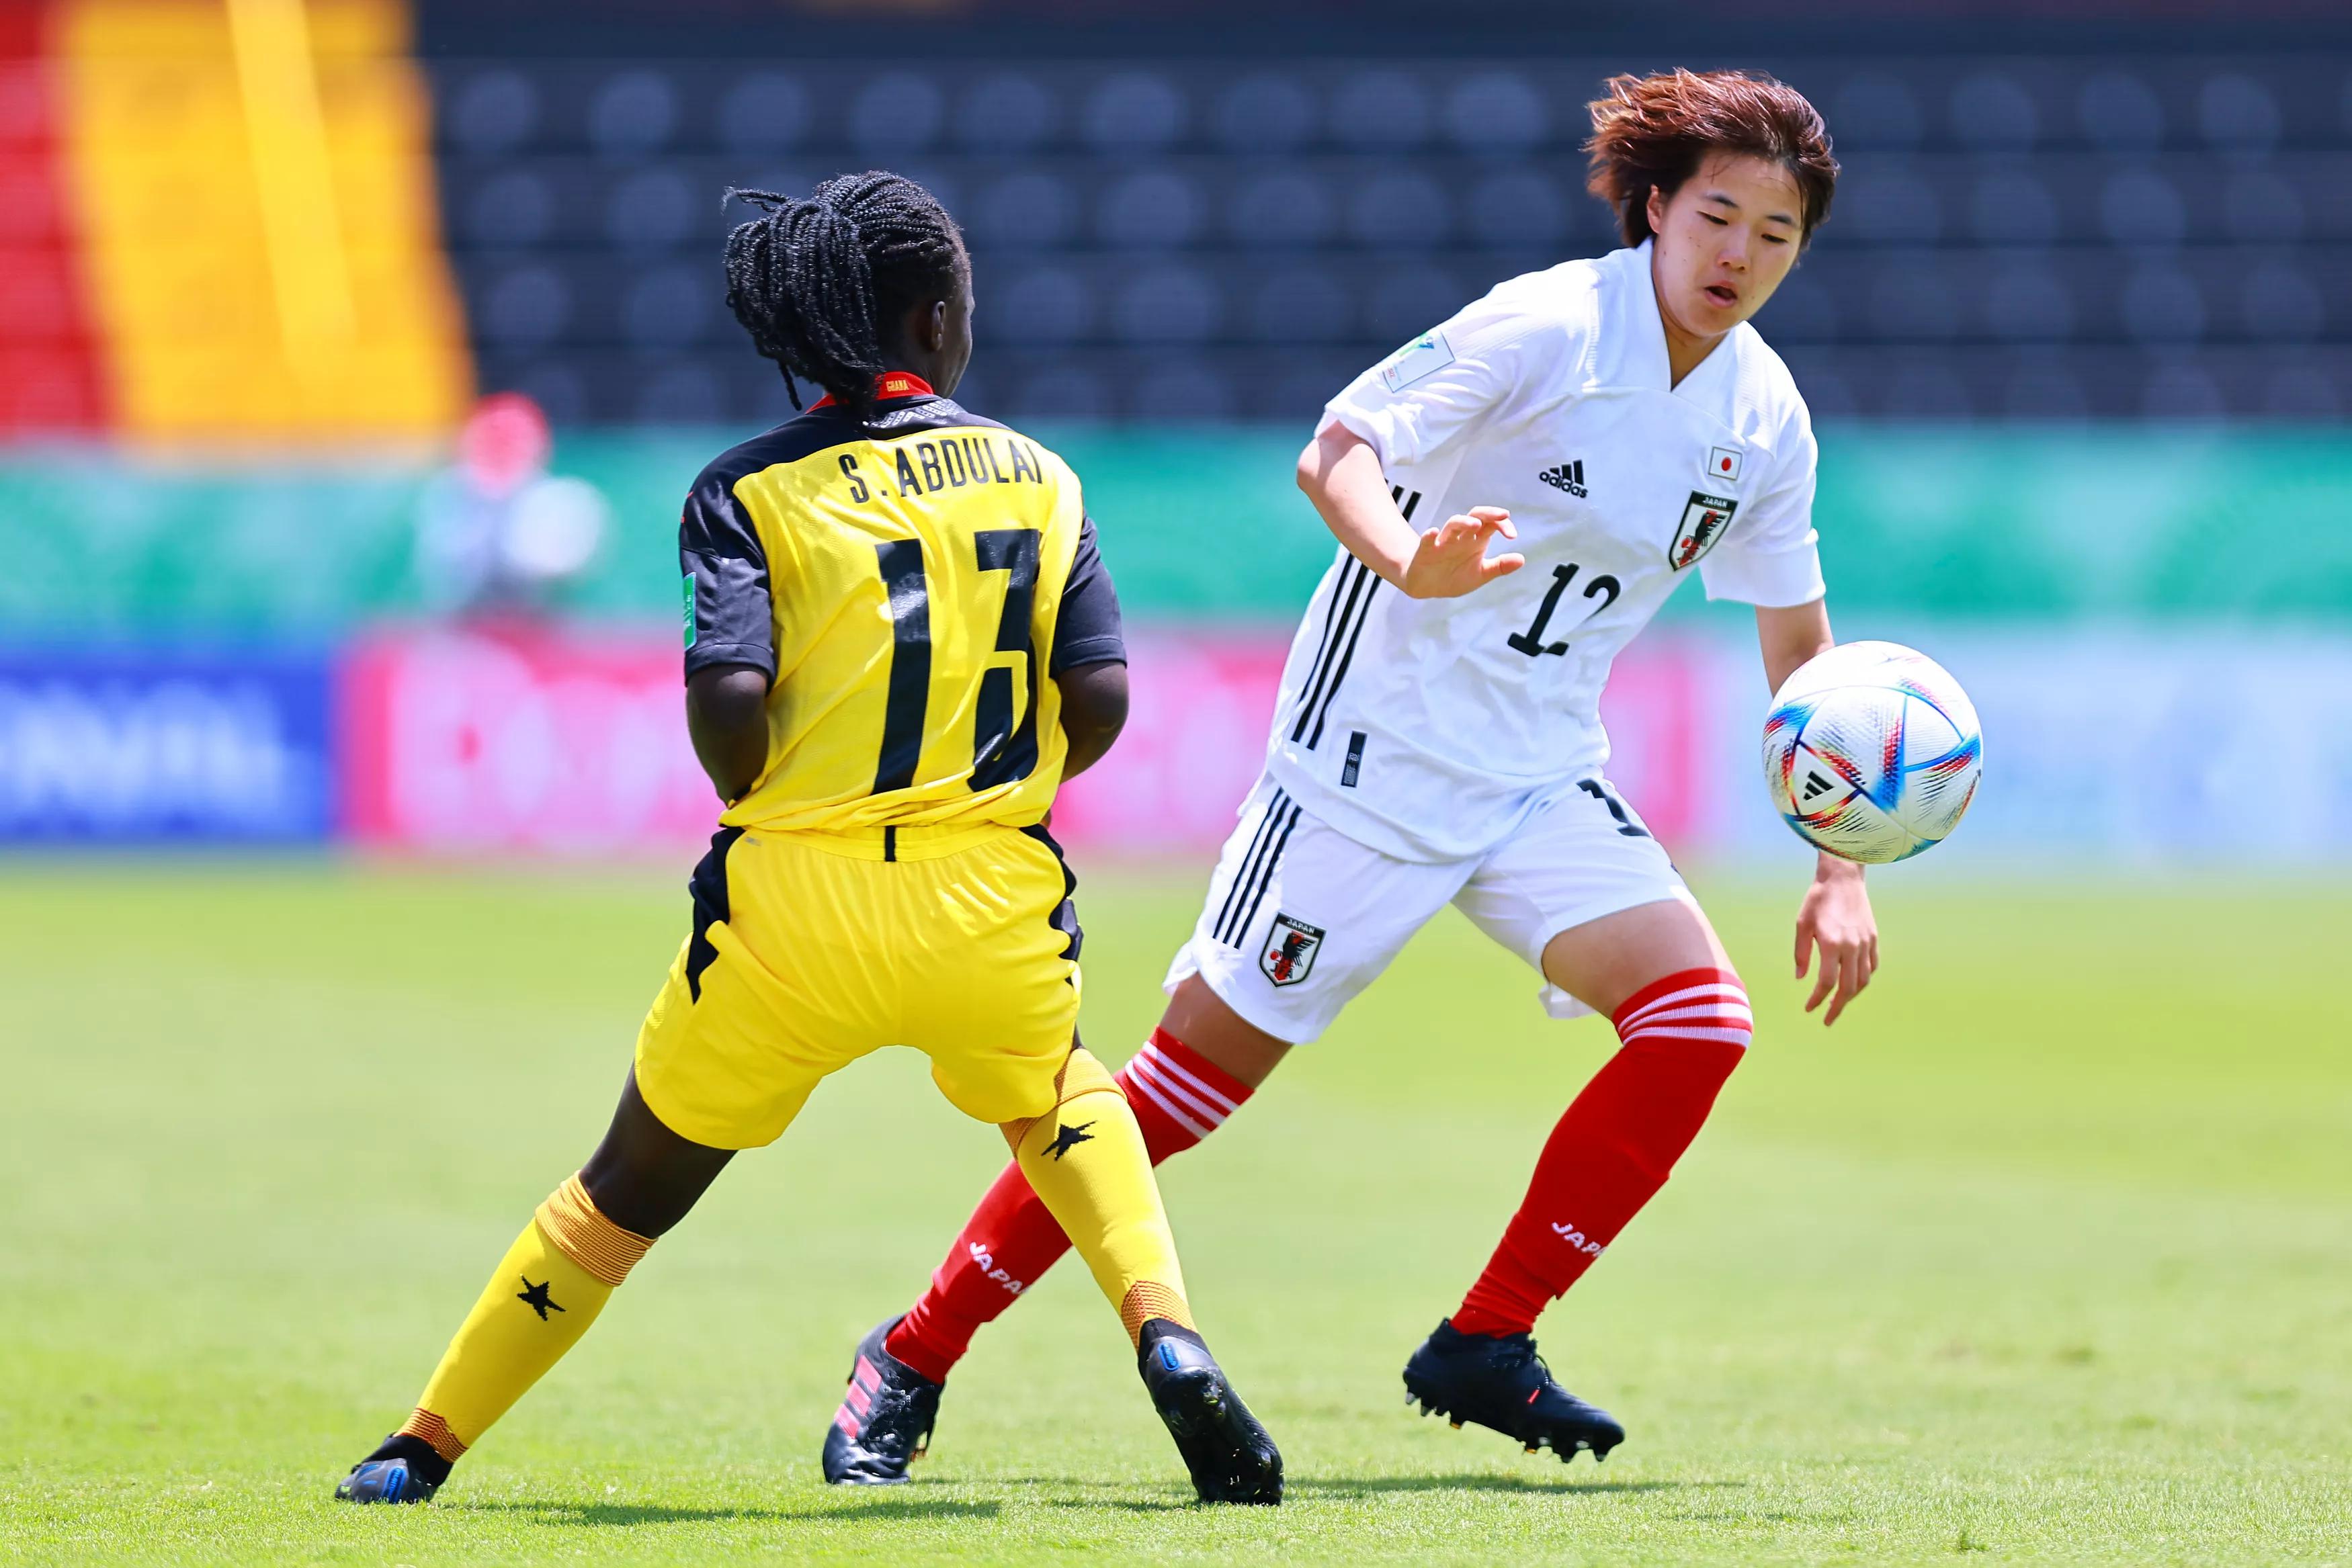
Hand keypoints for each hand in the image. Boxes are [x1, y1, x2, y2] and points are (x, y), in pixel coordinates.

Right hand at [1399, 506, 1523, 598]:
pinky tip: (1432, 533)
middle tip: (1502, 514)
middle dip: (1488, 513)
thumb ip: (1499, 567)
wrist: (1427, 587)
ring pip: (1453, 525)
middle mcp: (1461, 537)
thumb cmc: (1454, 576)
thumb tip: (1521, 559)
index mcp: (1475, 540)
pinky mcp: (1426, 551)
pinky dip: (1429, 536)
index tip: (1512, 535)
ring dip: (1464, 523)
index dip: (1503, 525)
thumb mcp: (1480, 574)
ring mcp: (1443, 542)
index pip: (1491, 524)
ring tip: (1475, 525)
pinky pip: (1427, 541)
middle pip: (1474, 517)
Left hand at [1794, 857, 1876, 1025]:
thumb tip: (1801, 978)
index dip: (1818, 999)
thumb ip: (1801, 953)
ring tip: (1839, 1004)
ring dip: (1851, 995)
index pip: (1827, 982)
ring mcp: (1866, 942)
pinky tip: (1853, 984)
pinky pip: (1872, 966)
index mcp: (1832, 943)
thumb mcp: (1802, 924)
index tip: (1809, 1008)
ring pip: (1863, 980)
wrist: (1843, 878)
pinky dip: (1864, 979)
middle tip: (1827, 1020)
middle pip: (1848, 987)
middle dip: (1837, 1007)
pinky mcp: (1873, 938)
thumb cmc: (1818, 899)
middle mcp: (1852, 946)